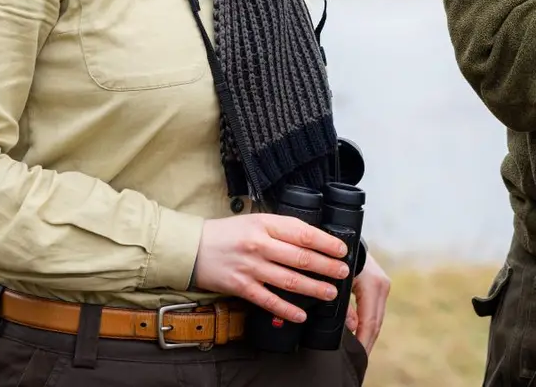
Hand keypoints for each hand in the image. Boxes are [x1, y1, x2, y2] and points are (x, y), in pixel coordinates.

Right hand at [190, 214, 349, 322]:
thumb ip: (280, 229)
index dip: (326, 243)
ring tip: (330, 293)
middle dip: (327, 267)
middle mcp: (259, 245)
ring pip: (289, 280)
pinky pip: (269, 301)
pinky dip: (287, 309)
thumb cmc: (227, 233)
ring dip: (314, 288)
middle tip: (342, 273)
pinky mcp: (241, 287)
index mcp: (265, 224)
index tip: (341, 250)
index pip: (303, 233)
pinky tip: (301, 314)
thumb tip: (312, 239)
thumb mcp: (255, 220)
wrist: (192, 248)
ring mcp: (251, 267)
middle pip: (301, 257)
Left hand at [344, 252, 390, 351]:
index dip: (364, 340)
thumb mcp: (339, 281)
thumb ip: (344, 305)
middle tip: (359, 359)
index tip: (358, 355)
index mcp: (373, 286)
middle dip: (368, 342)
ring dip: (369, 334)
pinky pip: (375, 310)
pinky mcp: (380, 286)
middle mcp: (382, 286)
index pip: (370, 321)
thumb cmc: (339, 258)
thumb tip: (352, 328)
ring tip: (360, 351)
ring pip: (377, 317)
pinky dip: (369, 324)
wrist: (347, 237)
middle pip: (376, 322)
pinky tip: (362, 334)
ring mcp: (383, 286)